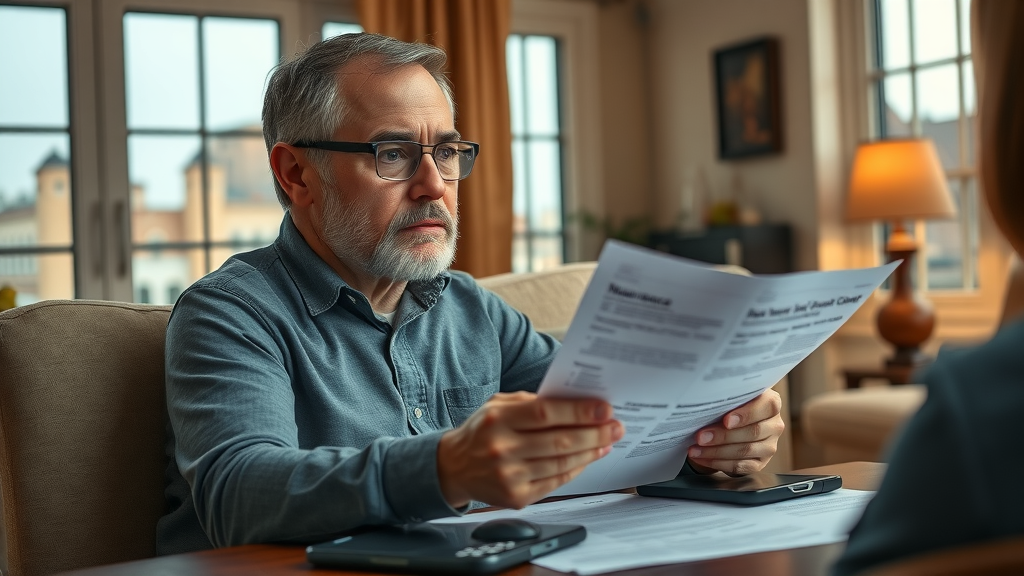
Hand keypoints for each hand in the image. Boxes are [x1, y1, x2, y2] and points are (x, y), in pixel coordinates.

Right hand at [437, 391, 623, 508]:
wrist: (453, 467)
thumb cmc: (481, 431)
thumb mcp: (498, 406)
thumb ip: (531, 402)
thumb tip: (574, 403)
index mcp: (498, 419)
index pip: (546, 413)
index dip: (579, 411)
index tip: (604, 408)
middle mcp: (502, 448)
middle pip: (559, 441)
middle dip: (594, 433)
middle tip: (615, 426)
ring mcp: (509, 476)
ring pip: (561, 463)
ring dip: (590, 452)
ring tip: (607, 441)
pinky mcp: (515, 497)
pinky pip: (555, 482)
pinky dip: (576, 469)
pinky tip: (588, 458)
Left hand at [686, 389, 783, 475]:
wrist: (730, 424)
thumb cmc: (730, 407)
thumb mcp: (732, 399)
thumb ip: (727, 400)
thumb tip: (706, 403)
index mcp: (771, 403)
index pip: (768, 406)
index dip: (747, 414)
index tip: (726, 421)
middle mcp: (774, 425)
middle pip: (753, 432)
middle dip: (723, 436)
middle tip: (701, 437)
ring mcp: (769, 446)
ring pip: (745, 451)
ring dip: (716, 451)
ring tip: (696, 449)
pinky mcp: (760, 463)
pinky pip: (740, 466)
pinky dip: (718, 463)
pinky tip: (703, 458)